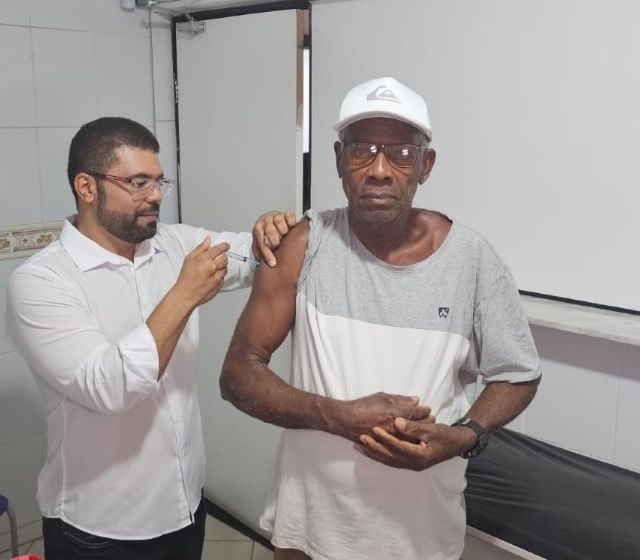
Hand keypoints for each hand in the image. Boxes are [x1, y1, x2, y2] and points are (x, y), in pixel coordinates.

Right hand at [175, 237, 229, 307]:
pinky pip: (223, 278)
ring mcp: (217, 277)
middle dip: (222, 257)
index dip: (224, 246)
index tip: (226, 245)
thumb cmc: (186, 278)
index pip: (219, 249)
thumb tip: (208, 240)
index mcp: (205, 259)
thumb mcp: (189, 259)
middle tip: (216, 259)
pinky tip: (211, 278)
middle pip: (225, 258)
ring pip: (225, 268)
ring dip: (221, 267)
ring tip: (211, 270)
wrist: (186, 294)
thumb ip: (200, 248)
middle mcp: (213, 267)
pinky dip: (219, 276)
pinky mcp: (219, 285)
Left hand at [251, 211, 296, 266]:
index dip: (267, 254)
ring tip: (285, 237)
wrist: (271, 223)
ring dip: (283, 231)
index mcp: (258, 229)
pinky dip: (291, 222)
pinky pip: (289, 216)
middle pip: (270, 230)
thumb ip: (261, 253)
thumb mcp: (260, 246)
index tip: (273, 263)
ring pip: (279, 221)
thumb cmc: (266, 236)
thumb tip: (261, 266)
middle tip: (279, 246)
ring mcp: (276, 216)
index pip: (261, 241)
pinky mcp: (286, 214)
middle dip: (275, 241)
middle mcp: (265, 221)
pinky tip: (291, 228)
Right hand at [326, 392, 432, 443]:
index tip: (429, 410)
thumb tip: (415, 400)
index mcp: (395, 412)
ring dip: (420, 434)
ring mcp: (391, 438)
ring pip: (412, 438)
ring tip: (425, 430)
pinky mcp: (386, 446)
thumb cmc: (363, 406)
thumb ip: (400, 399)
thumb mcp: (382, 397)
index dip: (425, 411)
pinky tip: (414, 441)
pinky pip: (402, 445)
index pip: (417, 413)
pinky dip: (410, 442)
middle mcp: (395, 427)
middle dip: (426, 423)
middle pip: (418, 426)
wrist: (346, 420)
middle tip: (432, 420)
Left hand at [356, 418, 475, 470]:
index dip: (386, 438)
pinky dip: (380, 455)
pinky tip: (372, 450)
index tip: (375, 428)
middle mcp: (414, 464)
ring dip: (375, 452)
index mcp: (420, 456)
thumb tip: (397, 422)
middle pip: (390, 456)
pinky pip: (392, 460)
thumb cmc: (445, 435)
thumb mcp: (432, 429)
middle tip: (361, 437)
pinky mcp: (409, 463)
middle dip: (375, 447)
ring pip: (389, 460)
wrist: (457, 444)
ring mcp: (411, 465)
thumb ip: (414, 426)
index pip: (399, 447)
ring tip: (361, 444)